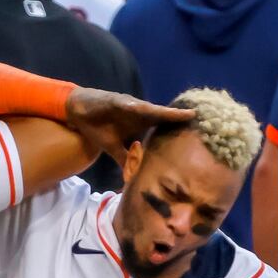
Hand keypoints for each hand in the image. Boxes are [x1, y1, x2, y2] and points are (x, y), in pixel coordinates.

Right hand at [65, 89, 195, 164]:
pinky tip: (149, 110)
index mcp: (139, 122)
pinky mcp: (116, 101)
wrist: (78, 114)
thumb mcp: (113, 147)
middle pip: (163, 115)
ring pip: (151, 109)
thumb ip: (125, 157)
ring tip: (184, 114)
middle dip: (180, 117)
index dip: (177, 128)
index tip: (196, 133)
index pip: (163, 125)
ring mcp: (129, 105)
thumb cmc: (98, 127)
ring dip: (167, 112)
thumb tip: (132, 176)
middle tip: (199, 120)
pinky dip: (138, 107)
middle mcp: (139, 112)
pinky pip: (129, 105)